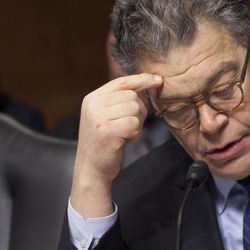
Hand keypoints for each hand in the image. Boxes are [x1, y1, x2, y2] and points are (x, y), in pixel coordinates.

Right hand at [70, 73, 162, 217]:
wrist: (91, 169)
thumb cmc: (103, 144)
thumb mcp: (105, 117)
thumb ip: (118, 101)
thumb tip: (145, 85)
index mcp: (92, 98)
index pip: (122, 82)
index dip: (142, 80)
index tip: (158, 80)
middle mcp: (94, 104)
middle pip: (133, 96)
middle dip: (139, 112)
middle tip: (128, 126)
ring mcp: (99, 117)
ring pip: (135, 109)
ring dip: (136, 124)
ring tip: (123, 134)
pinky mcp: (107, 130)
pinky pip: (135, 124)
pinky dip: (135, 134)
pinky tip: (124, 141)